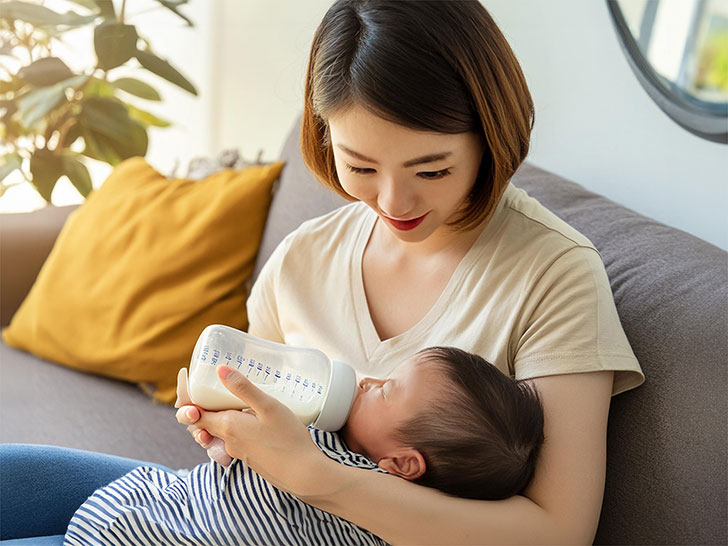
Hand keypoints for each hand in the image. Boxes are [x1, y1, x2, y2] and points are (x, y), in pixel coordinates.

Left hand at [192, 365, 329, 494]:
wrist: (303, 475)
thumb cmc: (287, 438)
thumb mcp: (268, 406)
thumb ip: (244, 388)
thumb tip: (220, 370)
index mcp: (227, 426)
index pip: (194, 414)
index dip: (189, 400)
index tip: (194, 385)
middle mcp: (228, 441)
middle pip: (206, 422)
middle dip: (208, 406)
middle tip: (217, 387)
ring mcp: (239, 452)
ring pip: (223, 431)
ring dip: (226, 417)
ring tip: (239, 401)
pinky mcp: (251, 458)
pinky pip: (236, 439)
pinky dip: (239, 428)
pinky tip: (256, 421)